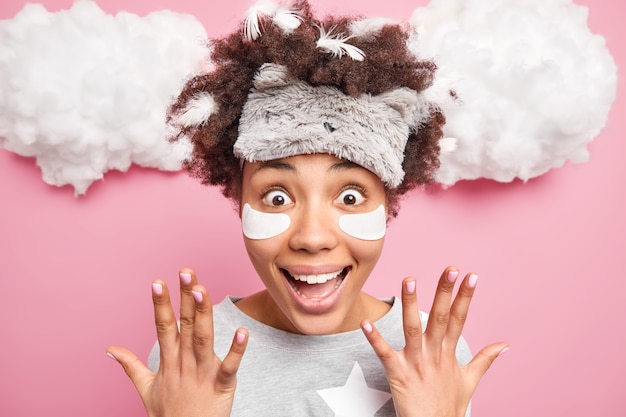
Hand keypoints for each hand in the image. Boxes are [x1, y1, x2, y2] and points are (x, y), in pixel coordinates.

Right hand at [107, 268, 247, 416]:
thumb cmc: (168, 415)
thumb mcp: (145, 388)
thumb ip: (131, 365)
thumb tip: (110, 349)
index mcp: (168, 362)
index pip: (164, 327)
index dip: (161, 304)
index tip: (158, 282)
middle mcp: (184, 364)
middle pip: (184, 326)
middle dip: (185, 298)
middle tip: (186, 272)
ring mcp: (203, 375)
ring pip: (203, 339)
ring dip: (203, 314)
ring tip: (202, 290)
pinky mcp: (222, 386)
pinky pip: (230, 367)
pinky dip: (237, 350)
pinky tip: (242, 331)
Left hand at [361, 267, 507, 416]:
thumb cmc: (449, 407)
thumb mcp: (470, 381)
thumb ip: (484, 359)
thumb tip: (504, 344)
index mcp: (450, 353)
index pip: (460, 319)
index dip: (465, 297)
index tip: (471, 275)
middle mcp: (434, 354)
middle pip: (441, 318)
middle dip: (445, 292)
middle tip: (450, 269)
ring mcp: (416, 363)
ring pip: (413, 329)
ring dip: (411, 305)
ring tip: (409, 279)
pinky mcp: (398, 375)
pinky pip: (384, 354)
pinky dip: (375, 339)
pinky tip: (365, 323)